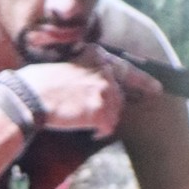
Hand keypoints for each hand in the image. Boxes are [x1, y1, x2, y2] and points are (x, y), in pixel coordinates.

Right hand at [16, 47, 161, 138]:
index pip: (126, 68)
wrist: (31, 94)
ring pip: (115, 114)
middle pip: (119, 97)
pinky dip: (99, 132)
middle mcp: (104, 69)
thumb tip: (102, 88)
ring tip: (84, 121)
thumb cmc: (42, 83)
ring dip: (102, 122)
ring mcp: (103, 88)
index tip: (157, 89)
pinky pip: (108, 127)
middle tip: (92, 117)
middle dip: (109, 111)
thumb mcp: (69, 65)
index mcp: (96, 55)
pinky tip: (86, 129)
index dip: (143, 80)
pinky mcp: (99, 108)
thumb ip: (89, 72)